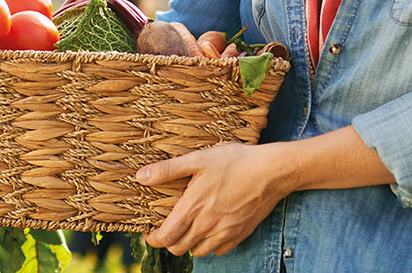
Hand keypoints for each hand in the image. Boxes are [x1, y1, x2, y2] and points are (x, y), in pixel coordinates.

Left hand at [137, 143, 291, 256]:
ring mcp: (225, 233)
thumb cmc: (235, 162)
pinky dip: (209, 244)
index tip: (149, 229)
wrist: (271, 172)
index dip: (152, 238)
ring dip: (188, 243)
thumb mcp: (198, 159)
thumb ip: (167, 170)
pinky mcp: (240, 235)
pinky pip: (219, 250)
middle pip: (178, 248)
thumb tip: (140, 177)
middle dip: (168, 241)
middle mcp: (207, 226)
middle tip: (167, 226)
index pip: (165, 238)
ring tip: (188, 226)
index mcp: (193, 208)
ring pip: (198, 252)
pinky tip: (209, 228)